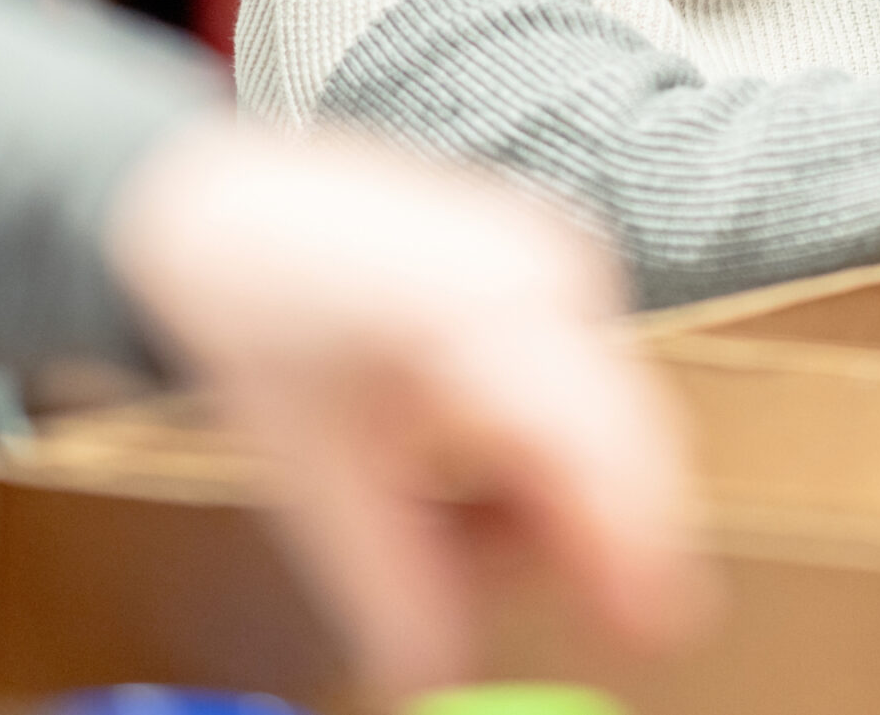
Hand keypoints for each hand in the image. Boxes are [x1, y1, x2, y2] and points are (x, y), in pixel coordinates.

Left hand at [108, 123, 706, 696]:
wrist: (230, 212)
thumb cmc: (260, 320)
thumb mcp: (316, 479)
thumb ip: (395, 590)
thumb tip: (447, 675)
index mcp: (478, 316)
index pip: (598, 447)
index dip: (638, 547)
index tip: (649, 631)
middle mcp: (541, 272)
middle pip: (625, 436)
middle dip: (589, 532)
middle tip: (511, 591)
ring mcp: (559, 255)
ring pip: (610, 414)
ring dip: (557, 489)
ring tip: (444, 508)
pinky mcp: (558, 258)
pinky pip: (589, 374)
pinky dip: (546, 438)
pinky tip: (463, 449)